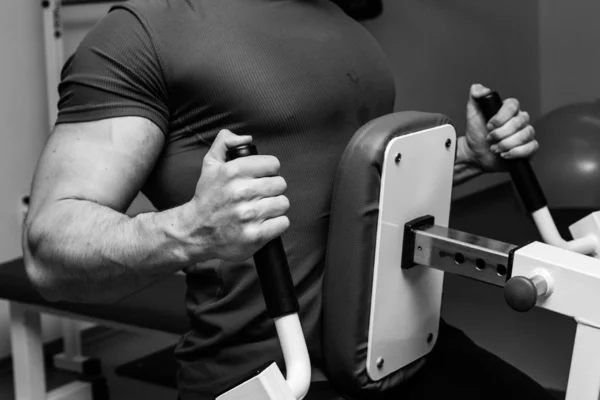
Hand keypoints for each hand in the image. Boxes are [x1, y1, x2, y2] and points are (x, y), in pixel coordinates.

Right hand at [185, 129, 289, 261]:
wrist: (195, 232)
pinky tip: (263, 223)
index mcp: (232, 171)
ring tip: (260, 210)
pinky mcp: (255, 235)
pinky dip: (276, 224)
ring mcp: (249, 215)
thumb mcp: (210, 164)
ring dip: (274, 207)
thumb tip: (247, 137)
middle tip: (259, 196)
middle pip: (280, 184)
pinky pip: (283, 223)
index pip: (273, 164)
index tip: (260, 178)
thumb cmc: (207, 198)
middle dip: (272, 190)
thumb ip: (225, 142)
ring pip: (283, 203)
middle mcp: (241, 192)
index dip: (269, 171)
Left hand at [461, 84, 538, 171]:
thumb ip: (475, 96)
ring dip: (506, 144)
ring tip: (495, 148)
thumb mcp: (472, 113)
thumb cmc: (476, 133)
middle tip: (490, 138)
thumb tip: (480, 89)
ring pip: (525, 135)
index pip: (513, 105)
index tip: (488, 126)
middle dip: (500, 134)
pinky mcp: (529, 148)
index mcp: (509, 109)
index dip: (500, 118)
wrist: (476, 154)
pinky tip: (505, 154)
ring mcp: (526, 133)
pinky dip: (516, 152)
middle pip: (519, 122)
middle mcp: (520, 119)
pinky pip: (531, 147)